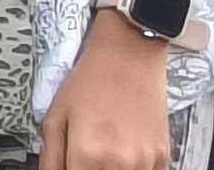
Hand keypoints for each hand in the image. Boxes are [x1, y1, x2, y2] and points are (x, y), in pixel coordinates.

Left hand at [36, 16, 173, 169]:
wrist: (129, 55)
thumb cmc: (91, 81)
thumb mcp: (55, 117)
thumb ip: (50, 156)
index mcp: (88, 154)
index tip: (70, 163)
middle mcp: (119, 162)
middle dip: (87, 169)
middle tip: (84, 157)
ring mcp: (144, 161)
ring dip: (110, 169)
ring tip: (103, 150)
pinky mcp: (162, 156)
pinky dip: (133, 169)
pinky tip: (122, 153)